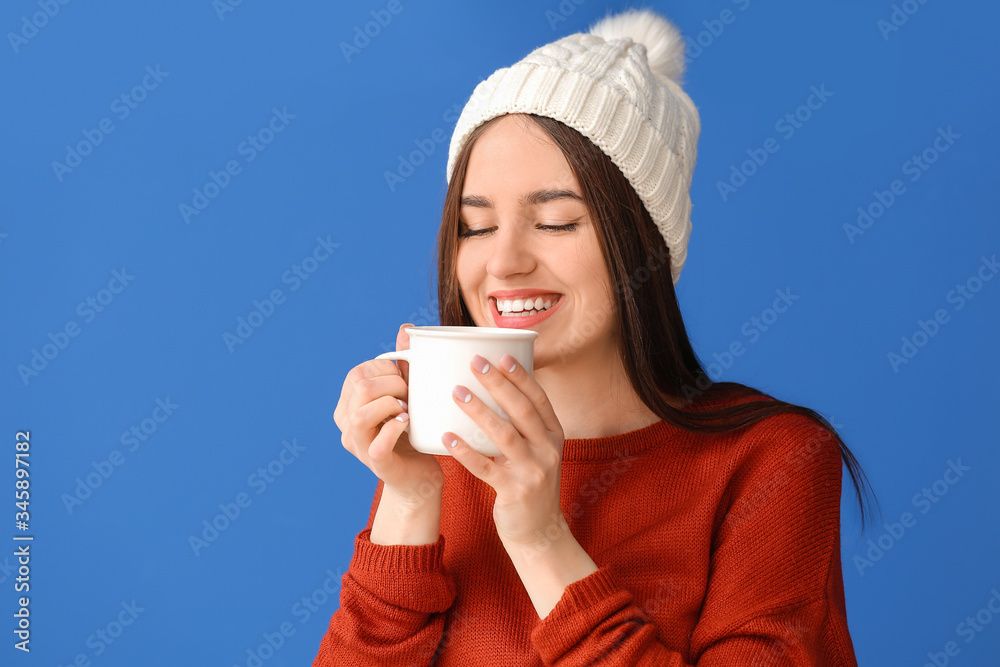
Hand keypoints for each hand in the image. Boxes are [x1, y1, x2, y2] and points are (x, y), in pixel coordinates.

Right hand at [334, 323, 442, 504]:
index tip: (405, 381)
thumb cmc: (411, 433)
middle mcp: (346, 425)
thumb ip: (403, 364)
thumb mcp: (406, 394)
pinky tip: (408, 423)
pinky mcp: (377, 464)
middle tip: (410, 396)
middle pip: (360, 388)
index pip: (358, 374)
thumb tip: (407, 328)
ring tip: (408, 408)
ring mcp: (358, 446)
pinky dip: (395, 429)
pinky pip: (378, 444)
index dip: (386, 371)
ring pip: (362, 414)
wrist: (419, 477)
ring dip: (391, 404)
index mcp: (348, 405)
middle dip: (392, 384)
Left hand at [442, 353, 566, 547]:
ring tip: (456, 392)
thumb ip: (522, 426)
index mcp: (554, 435)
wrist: (539, 532)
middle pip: (521, 410)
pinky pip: (485, 467)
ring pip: (504, 435)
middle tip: (474, 363)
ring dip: (479, 411)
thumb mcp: (537, 452)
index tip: (501, 355)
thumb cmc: (529, 483)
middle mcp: (548, 450)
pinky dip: (465, 451)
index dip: (520, 376)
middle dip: (498, 384)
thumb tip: (493, 389)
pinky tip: (446, 436)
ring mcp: (532, 471)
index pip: (539, 399)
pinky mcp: (513, 491)